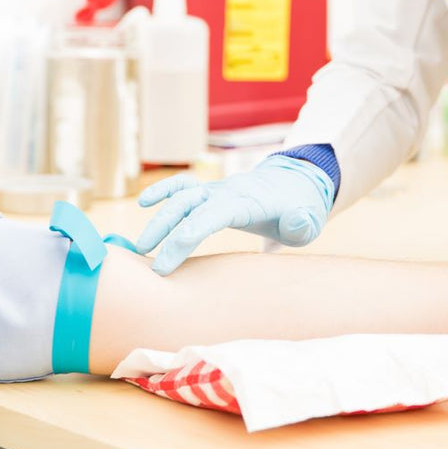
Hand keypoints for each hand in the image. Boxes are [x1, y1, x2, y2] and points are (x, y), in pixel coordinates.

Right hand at [135, 155, 334, 274]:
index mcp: (246, 202)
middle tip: (148, 264)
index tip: (166, 263)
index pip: (211, 216)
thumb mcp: (307, 222)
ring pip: (180, 197)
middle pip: (188, 206)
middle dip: (165, 232)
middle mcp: (225, 192)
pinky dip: (163, 189)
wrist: (294, 185)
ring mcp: (215, 189)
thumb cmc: (298, 211)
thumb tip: (296, 221)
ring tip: (139, 247)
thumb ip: (301, 223)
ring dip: (158, 218)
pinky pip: (182, 184)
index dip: (186, 236)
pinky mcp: (209, 190)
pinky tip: (143, 202)